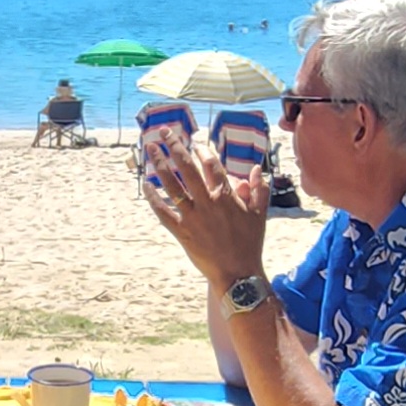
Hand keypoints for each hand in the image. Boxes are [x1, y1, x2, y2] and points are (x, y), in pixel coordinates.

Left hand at [143, 132, 269, 288]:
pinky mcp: (182, 232)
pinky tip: (146, 186)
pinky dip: (154, 198)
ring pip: (172, 186)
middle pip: (188, 168)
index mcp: (226, 195)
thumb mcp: (259, 215)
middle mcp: (207, 202)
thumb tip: (257, 170)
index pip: (212, 165)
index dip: (202, 151)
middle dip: (175, 146)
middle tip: (165, 132)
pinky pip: (163, 212)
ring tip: (150, 149)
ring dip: (159, 165)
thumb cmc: (250, 244)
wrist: (237, 274)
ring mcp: (193, 217)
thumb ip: (258, 190)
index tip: (195, 143)